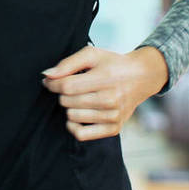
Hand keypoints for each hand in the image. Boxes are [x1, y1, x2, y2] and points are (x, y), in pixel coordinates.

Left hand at [40, 46, 168, 141]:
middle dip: (62, 94)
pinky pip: (82, 135)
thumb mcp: (92, 55)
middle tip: (71, 87)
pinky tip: (77, 114)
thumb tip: (47, 75)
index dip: (52, 84)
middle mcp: (110, 99)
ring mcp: (113, 116)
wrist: (141, 77)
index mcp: (104, 79)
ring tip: (78, 98)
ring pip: (72, 117)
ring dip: (69, 107)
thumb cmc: (113, 64)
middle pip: (67, 102)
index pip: (67, 86)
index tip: (49, 81)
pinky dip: (73, 126)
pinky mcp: (114, 128)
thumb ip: (68, 64)